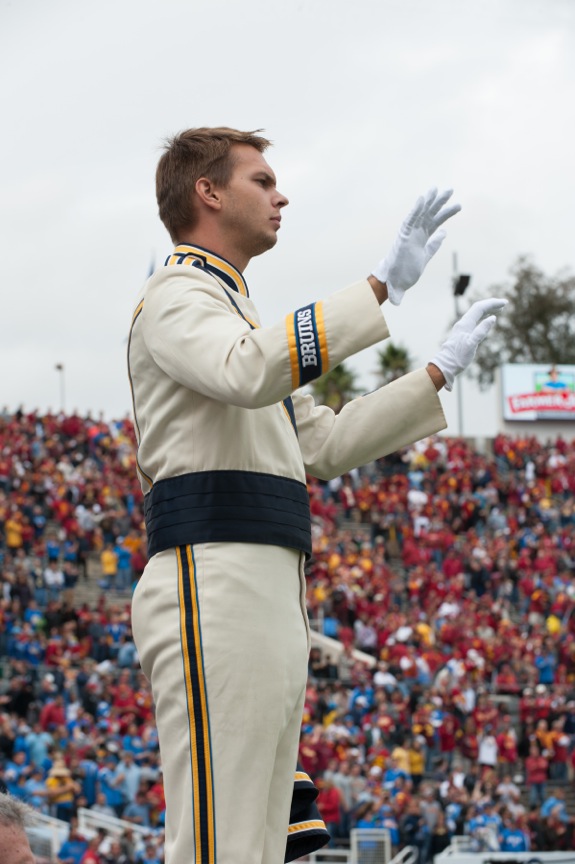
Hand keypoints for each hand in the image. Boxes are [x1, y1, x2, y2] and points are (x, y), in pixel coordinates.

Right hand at [372, 188, 460, 304]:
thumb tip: (444, 233)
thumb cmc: (405, 273)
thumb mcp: (425, 257)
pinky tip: (422, 199)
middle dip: (440, 202)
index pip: (436, 223)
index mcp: (421, 239)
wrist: (393, 284)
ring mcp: (409, 235)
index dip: (446, 213)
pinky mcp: (403, 237)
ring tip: (436, 189)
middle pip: (430, 215)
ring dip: (429, 201)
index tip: (458, 205)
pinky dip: (416, 210)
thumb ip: (434, 245)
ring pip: (421, 215)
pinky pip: (410, 221)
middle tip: (450, 190)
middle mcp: (416, 234)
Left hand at [430, 298, 507, 390]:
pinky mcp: (463, 333)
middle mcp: (463, 323)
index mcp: (465, 324)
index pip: (480, 307)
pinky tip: (487, 319)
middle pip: (478, 308)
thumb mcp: (472, 344)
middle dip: (491, 304)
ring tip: (499, 309)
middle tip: (504, 303)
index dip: (493, 303)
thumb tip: (493, 318)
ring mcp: (462, 328)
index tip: (505, 302)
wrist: (446, 365)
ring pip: (476, 314)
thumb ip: (481, 330)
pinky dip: (483, 317)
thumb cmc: (458, 357)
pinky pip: (474, 320)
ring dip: (488, 310)